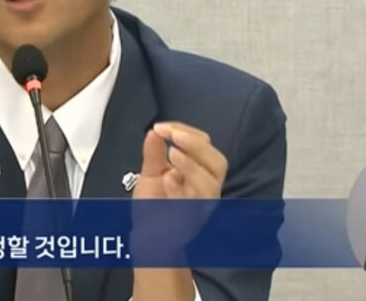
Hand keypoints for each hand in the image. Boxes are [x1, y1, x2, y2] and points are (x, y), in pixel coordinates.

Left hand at [129, 122, 227, 268]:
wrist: (148, 237)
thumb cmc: (153, 206)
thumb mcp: (150, 174)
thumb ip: (154, 153)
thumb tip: (155, 132)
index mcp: (199, 169)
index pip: (203, 144)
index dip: (185, 131)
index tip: (161, 127)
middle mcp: (206, 185)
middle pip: (217, 162)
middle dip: (196, 145)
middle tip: (172, 135)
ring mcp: (202, 203)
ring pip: (211, 181)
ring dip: (192, 164)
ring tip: (172, 153)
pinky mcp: (194, 218)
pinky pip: (196, 203)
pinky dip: (182, 188)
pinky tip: (168, 179)